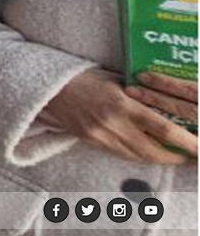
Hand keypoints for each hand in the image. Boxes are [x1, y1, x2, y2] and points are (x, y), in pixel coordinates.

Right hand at [41, 69, 195, 163]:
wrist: (49, 87)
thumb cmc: (84, 77)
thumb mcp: (115, 79)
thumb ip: (139, 94)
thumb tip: (167, 105)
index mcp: (121, 103)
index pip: (161, 128)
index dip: (185, 141)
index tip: (199, 147)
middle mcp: (112, 123)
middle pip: (152, 150)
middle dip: (175, 157)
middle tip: (190, 156)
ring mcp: (100, 135)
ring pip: (138, 156)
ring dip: (159, 159)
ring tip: (174, 156)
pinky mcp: (91, 142)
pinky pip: (122, 154)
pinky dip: (139, 156)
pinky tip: (148, 152)